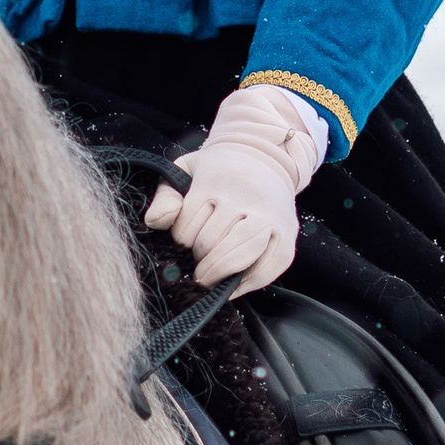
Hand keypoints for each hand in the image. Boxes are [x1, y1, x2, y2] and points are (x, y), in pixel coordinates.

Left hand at [145, 85, 326, 294]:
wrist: (266, 158)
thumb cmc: (218, 172)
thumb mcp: (186, 171)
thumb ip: (166, 196)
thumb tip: (156, 223)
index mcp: (217, 181)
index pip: (189, 223)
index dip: (182, 238)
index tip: (185, 239)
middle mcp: (246, 199)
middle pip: (213, 241)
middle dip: (200, 258)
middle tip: (198, 264)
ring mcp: (270, 218)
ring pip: (242, 252)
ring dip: (221, 270)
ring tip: (210, 277)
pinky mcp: (287, 236)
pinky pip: (269, 267)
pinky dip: (250, 283)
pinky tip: (234, 285)